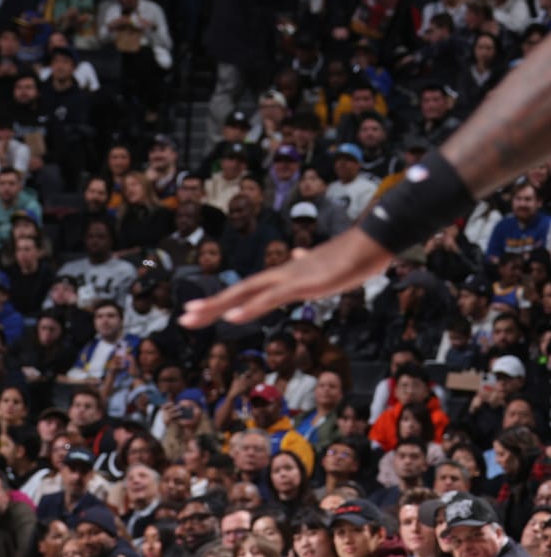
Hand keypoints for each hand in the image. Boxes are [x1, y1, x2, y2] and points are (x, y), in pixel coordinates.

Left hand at [182, 228, 392, 327]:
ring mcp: (291, 279)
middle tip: (182, 318)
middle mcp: (281, 274)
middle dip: (209, 306)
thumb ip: (310, 264)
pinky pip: (270, 299)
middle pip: (237, 291)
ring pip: (245, 294)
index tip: (199, 309)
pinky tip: (231, 318)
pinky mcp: (303, 285)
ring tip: (190, 317)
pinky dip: (249, 308)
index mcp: (285, 274)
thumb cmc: (353, 252)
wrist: (375, 238)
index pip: (246, 289)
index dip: (222, 300)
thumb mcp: (326, 264)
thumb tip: (301, 255)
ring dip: (216, 307)